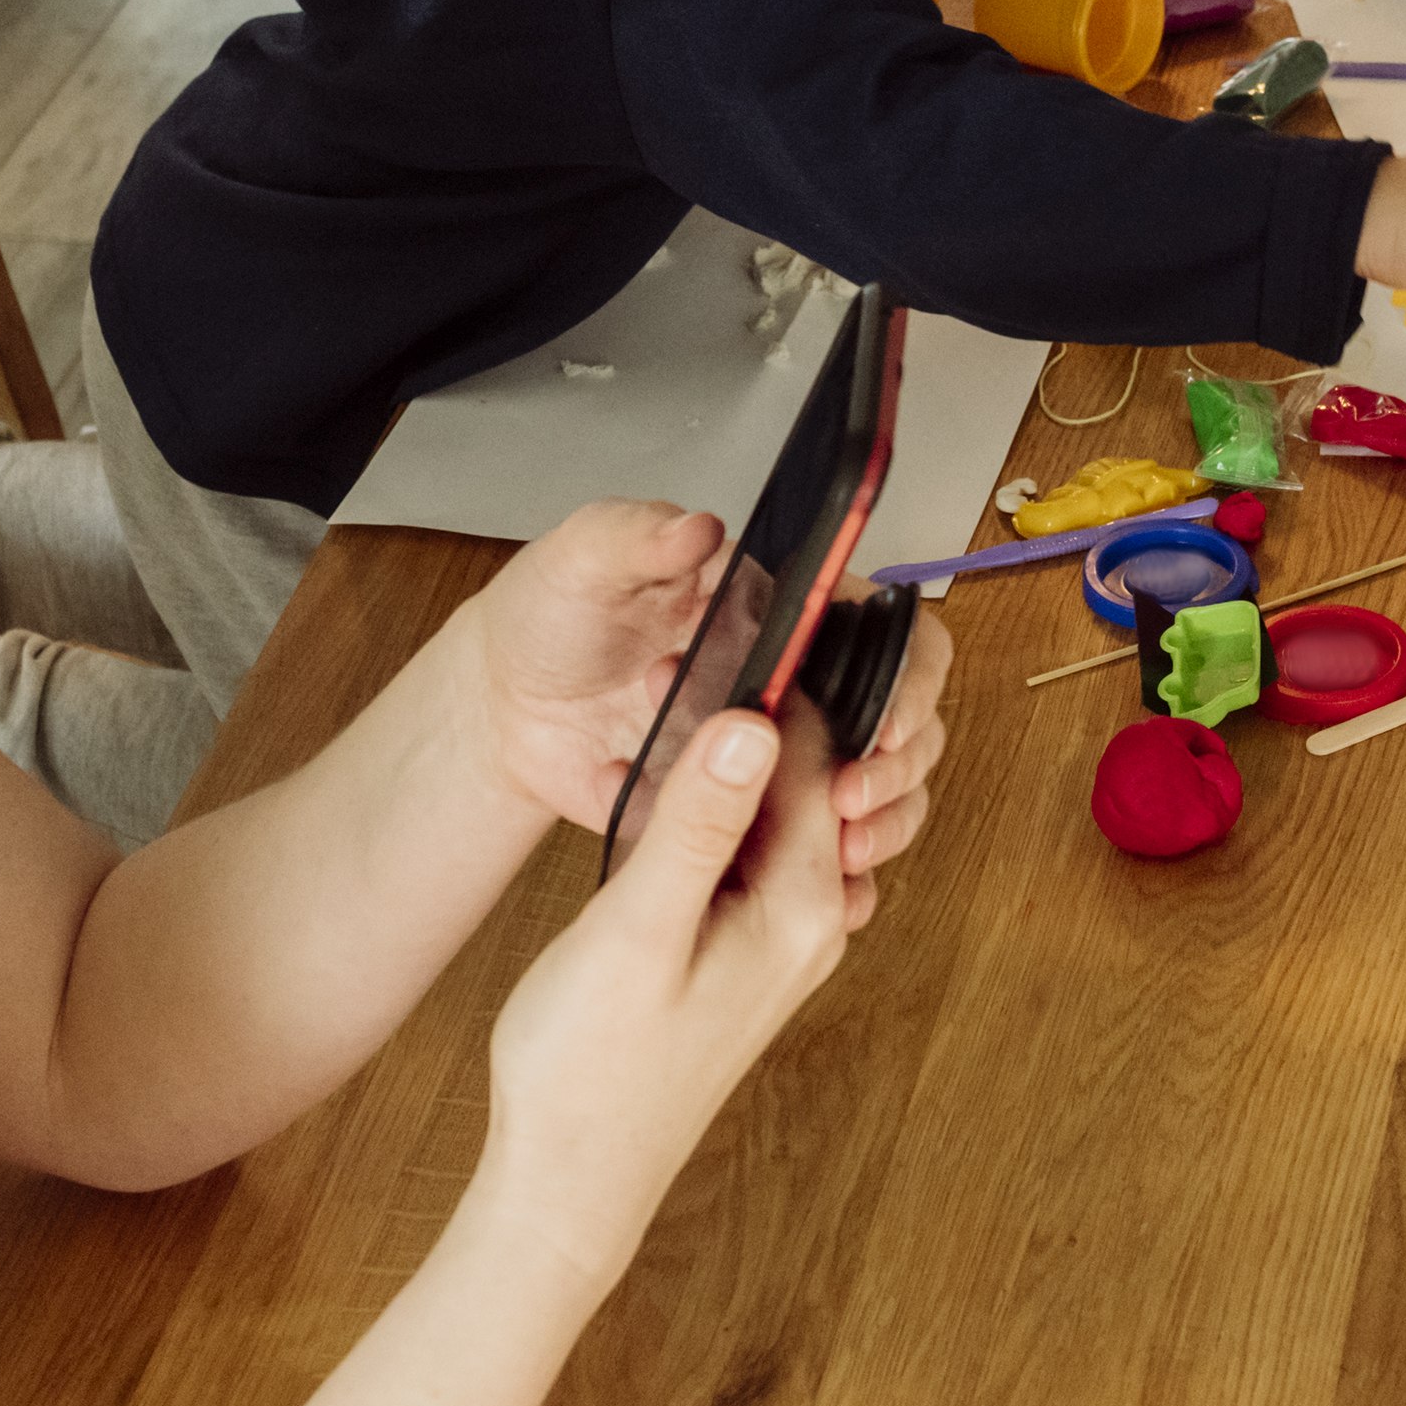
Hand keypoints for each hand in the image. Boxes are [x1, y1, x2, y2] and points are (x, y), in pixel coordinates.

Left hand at [466, 500, 965, 861]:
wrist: (499, 707)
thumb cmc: (548, 615)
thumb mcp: (581, 558)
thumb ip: (637, 533)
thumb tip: (700, 528)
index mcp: (773, 606)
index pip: (883, 625)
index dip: (905, 672)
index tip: (882, 718)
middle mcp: (789, 677)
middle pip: (899, 713)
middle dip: (900, 758)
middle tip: (851, 790)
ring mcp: (770, 749)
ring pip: (877, 783)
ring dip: (881, 817)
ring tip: (838, 839)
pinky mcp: (741, 809)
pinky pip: (811, 844)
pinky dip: (829, 869)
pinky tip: (808, 876)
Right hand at [471, 701, 870, 1271]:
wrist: (570, 1180)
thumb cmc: (591, 1071)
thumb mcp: (637, 931)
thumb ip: (697, 825)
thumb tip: (755, 724)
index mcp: (802, 909)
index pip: (816, 756)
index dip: (764, 685)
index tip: (710, 639)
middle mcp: (812, 922)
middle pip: (805, 780)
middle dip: (746, 719)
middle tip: (670, 674)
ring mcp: (780, 941)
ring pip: (771, 816)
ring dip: (720, 768)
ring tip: (654, 731)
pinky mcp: (740, 954)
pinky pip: (744, 856)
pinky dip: (706, 819)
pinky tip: (650, 807)